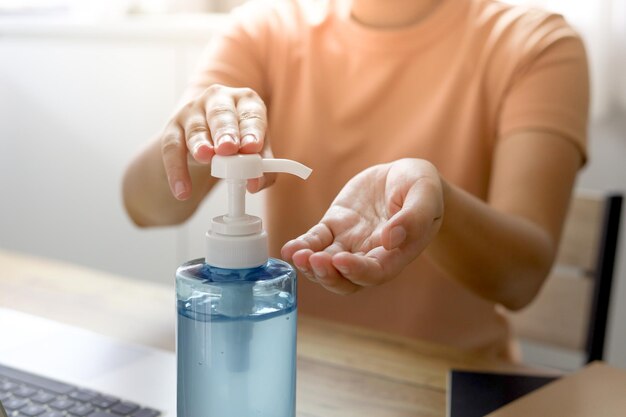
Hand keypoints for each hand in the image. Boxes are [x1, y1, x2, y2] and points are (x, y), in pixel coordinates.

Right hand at [160, 84, 273, 199]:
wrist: (208, 132)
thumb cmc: (239, 138)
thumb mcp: (254, 147)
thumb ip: (262, 166)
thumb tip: (255, 184)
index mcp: (245, 101)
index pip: (250, 114)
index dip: (251, 130)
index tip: (252, 147)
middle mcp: (218, 100)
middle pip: (221, 113)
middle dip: (225, 131)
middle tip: (228, 148)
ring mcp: (193, 111)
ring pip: (196, 128)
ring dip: (200, 144)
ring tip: (205, 157)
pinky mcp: (173, 127)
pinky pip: (172, 148)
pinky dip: (176, 171)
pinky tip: (182, 190)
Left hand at [281, 159, 444, 293]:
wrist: (404, 176)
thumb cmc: (422, 188)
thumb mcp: (425, 195)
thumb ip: (414, 217)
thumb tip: (391, 239)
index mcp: (396, 254)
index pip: (375, 272)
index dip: (356, 271)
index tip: (340, 261)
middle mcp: (370, 255)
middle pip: (345, 279)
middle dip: (327, 275)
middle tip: (313, 261)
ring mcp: (349, 243)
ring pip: (326, 264)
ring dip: (310, 265)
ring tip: (297, 255)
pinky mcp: (334, 227)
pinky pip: (315, 241)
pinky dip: (301, 245)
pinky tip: (288, 248)